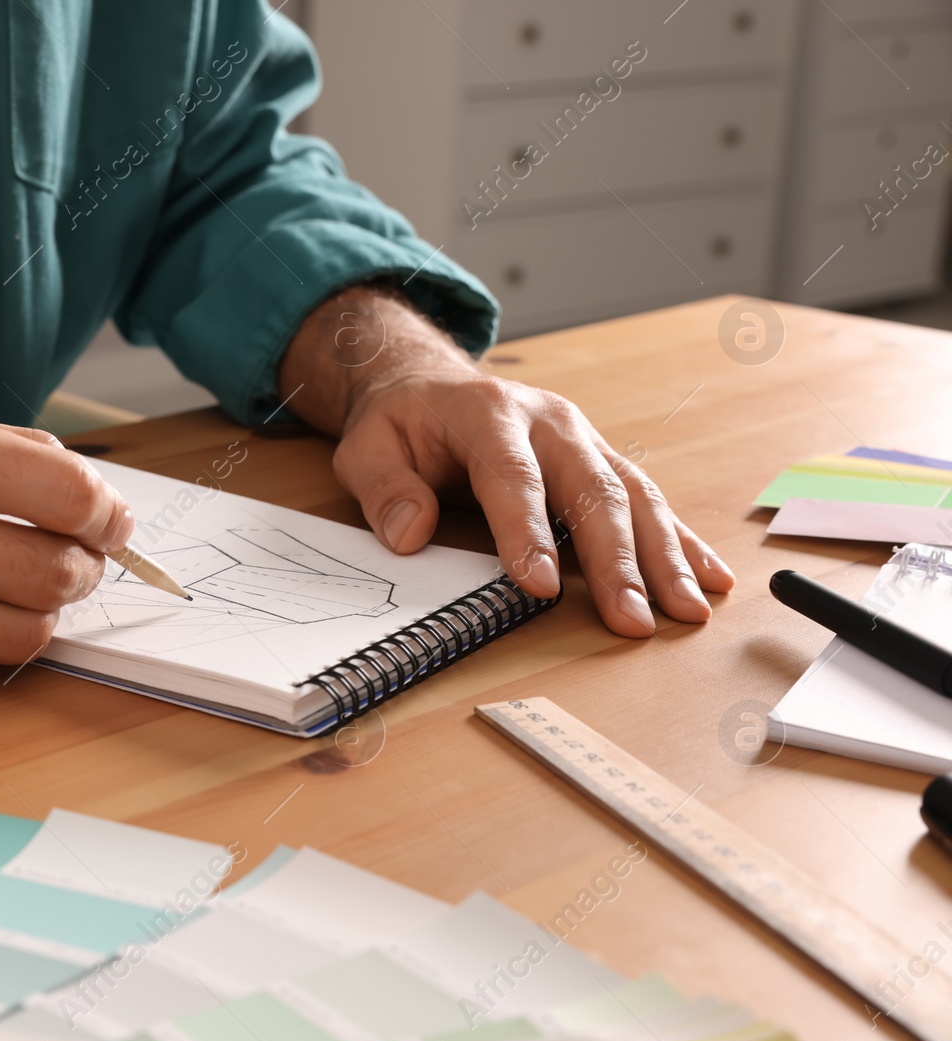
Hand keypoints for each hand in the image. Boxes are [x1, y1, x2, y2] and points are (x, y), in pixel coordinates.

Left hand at [278, 285, 734, 637]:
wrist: (430, 385)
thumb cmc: (402, 424)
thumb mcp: (367, 448)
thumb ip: (385, 489)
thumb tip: (412, 534)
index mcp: (489, 413)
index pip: (513, 475)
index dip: (527, 531)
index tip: (539, 587)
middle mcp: (550, 422)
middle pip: (591, 489)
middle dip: (616, 559)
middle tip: (632, 619)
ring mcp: (583, 440)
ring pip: (633, 496)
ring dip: (663, 557)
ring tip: (686, 611)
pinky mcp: (601, 460)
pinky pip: (648, 500)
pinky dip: (681, 542)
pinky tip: (709, 578)